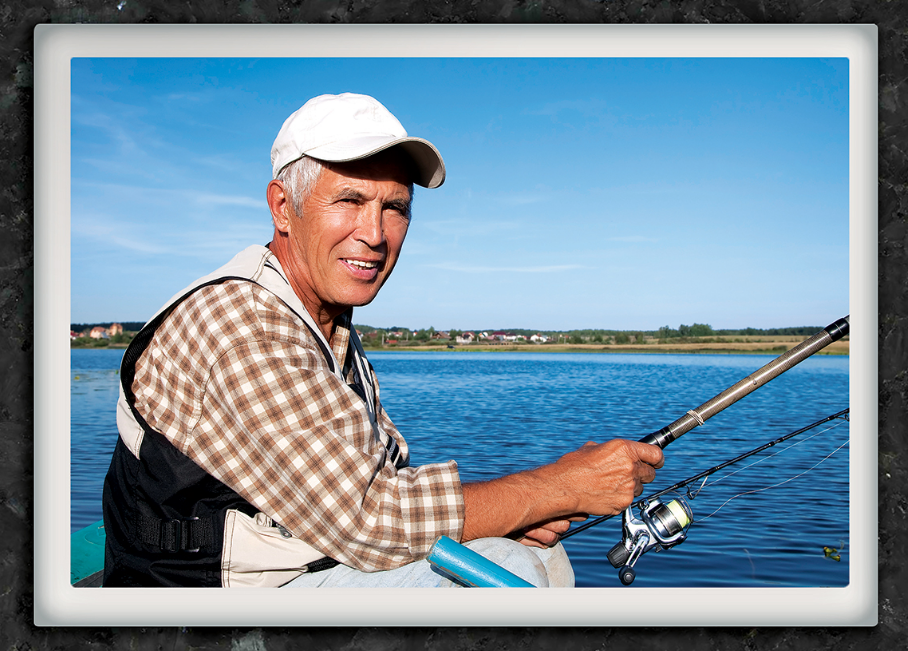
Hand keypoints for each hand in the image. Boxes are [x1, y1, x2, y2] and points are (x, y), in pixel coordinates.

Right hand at [461, 438, 662, 542]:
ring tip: (611, 484)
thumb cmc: (573, 466)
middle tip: (629, 474)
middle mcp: (630, 467)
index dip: (656, 459)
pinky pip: (628, 501)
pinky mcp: (622, 503)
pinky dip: (621, 498)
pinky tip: (606, 493)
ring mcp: (628, 487)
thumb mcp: (593, 448)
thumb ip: (613, 451)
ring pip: (640, 488)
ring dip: (631, 487)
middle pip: (650, 473)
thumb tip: (619, 453)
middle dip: (642, 473)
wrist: (563, 487)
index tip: (655, 462)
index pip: (655, 454)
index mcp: (624, 449)